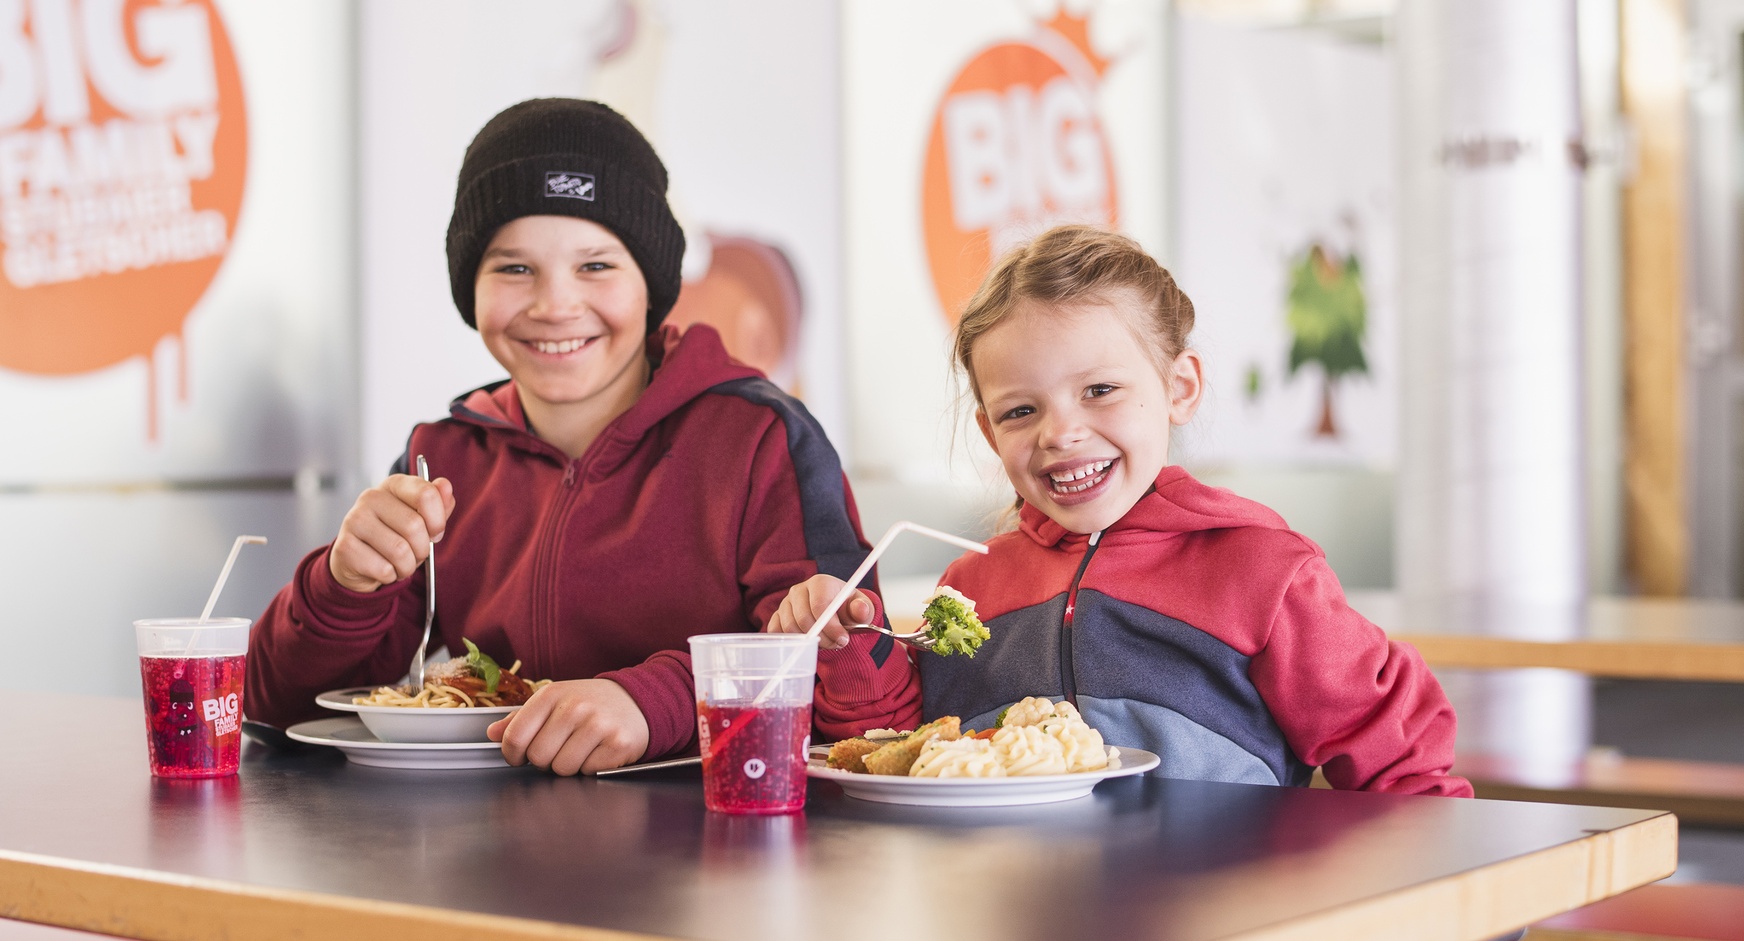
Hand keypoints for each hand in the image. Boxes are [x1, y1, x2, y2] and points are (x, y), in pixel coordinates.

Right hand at [327, 474, 454, 592]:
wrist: (358, 561)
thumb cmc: (395, 536)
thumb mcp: (421, 518)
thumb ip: (438, 503)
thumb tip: (445, 485)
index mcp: (393, 485)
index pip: (426, 494)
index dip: (437, 521)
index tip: (434, 532)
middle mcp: (371, 497)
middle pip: (414, 526)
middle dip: (422, 549)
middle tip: (414, 553)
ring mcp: (354, 520)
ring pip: (400, 551)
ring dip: (407, 566)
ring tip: (399, 563)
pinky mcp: (344, 547)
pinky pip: (384, 569)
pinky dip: (390, 576)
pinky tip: (382, 569)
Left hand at [487, 679, 649, 774]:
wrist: (638, 700)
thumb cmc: (590, 703)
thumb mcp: (554, 702)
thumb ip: (521, 719)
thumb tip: (491, 733)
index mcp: (551, 694)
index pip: (515, 737)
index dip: (512, 755)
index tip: (519, 757)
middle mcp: (574, 707)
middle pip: (538, 758)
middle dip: (545, 761)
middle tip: (559, 749)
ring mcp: (598, 725)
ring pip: (562, 769)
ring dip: (569, 766)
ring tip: (581, 749)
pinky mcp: (618, 744)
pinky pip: (588, 772)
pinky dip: (591, 768)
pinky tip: (598, 752)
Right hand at [764, 573, 872, 650]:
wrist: (835, 612)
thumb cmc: (848, 609)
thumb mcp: (861, 608)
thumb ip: (862, 609)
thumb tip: (860, 609)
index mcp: (820, 583)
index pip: (820, 605)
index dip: (831, 626)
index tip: (843, 640)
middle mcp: (799, 590)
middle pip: (803, 619)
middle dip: (822, 637)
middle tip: (836, 645)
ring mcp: (785, 603)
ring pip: (790, 628)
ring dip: (809, 642)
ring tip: (826, 642)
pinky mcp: (777, 616)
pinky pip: (777, 632)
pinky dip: (791, 642)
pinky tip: (807, 643)